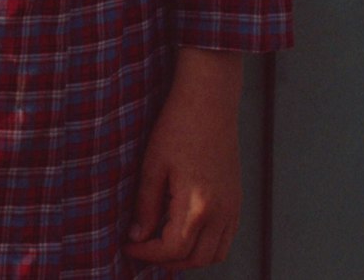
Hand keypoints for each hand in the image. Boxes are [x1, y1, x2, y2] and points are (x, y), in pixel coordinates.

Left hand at [125, 47, 243, 268]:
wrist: (210, 102)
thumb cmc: (177, 128)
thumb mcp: (152, 165)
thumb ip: (146, 205)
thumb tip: (137, 236)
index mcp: (198, 206)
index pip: (172, 250)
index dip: (146, 254)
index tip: (126, 247)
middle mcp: (222, 213)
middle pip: (195, 260)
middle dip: (165, 261)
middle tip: (139, 249)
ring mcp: (233, 208)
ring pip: (214, 254)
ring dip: (187, 258)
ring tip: (158, 245)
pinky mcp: (237, 201)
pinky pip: (225, 239)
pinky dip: (205, 246)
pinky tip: (182, 233)